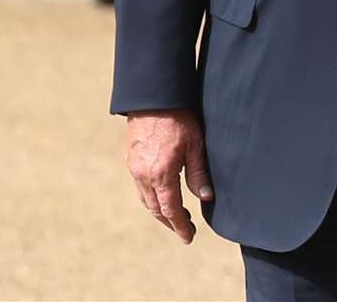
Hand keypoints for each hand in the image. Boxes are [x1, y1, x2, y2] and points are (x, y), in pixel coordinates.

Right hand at [125, 109, 212, 243]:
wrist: (152, 98)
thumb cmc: (179, 118)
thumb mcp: (196, 145)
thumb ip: (198, 173)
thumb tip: (205, 197)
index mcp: (161, 174)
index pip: (171, 209)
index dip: (180, 225)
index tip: (188, 237)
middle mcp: (144, 175)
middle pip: (156, 208)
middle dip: (170, 221)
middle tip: (185, 228)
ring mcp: (134, 168)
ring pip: (145, 199)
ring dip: (159, 210)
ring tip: (175, 216)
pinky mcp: (131, 160)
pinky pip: (140, 186)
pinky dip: (151, 197)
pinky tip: (161, 195)